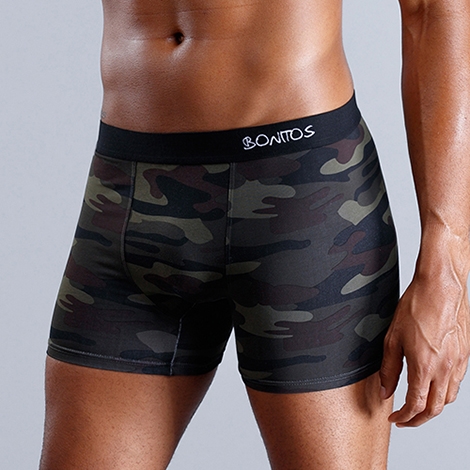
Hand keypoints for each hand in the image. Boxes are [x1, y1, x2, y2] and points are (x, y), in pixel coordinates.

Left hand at [379, 266, 469, 426]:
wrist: (440, 288)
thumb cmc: (416, 307)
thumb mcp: (392, 338)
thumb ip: (389, 368)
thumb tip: (386, 390)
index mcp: (424, 366)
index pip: (415, 406)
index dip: (404, 417)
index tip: (395, 418)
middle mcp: (444, 369)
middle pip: (435, 409)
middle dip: (418, 420)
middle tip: (405, 420)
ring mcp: (458, 363)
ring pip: (448, 399)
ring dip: (432, 408)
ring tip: (417, 406)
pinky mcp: (465, 355)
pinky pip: (456, 383)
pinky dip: (444, 393)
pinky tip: (433, 387)